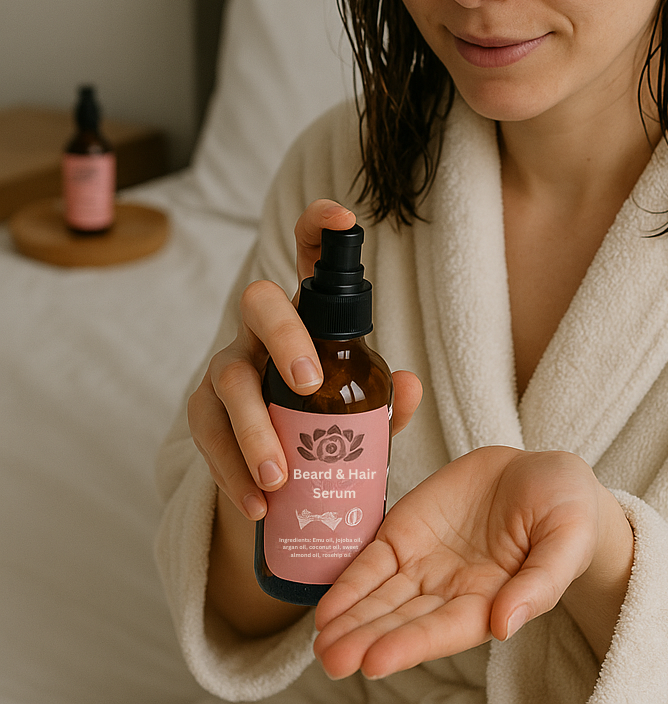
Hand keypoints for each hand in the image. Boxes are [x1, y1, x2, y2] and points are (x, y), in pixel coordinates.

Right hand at [187, 199, 422, 521]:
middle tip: (310, 385)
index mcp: (308, 316)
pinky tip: (258, 504)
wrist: (281, 478)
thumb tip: (408, 386)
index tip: (343, 218)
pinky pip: (209, 434)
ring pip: (230, 378)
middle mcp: (263, 330)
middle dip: (284, 336)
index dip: (320, 227)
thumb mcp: (364, 412)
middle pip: (259, 303)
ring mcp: (229, 367)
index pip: (308, 257)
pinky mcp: (205, 412)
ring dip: (254, 429)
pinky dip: (232, 471)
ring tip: (279, 478)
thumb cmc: (329, 423)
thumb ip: (387, 400)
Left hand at [313, 446, 632, 680]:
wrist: (546, 473)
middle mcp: (452, 591)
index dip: (410, 643)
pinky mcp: (408, 533)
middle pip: (404, 620)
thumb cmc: (567, 510)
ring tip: (321, 641)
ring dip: (350, 620)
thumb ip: (541, 582)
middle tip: (331, 658)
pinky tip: (326, 608)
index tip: (375, 660)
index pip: (445, 629)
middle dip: (367, 639)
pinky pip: (373, 561)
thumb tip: (507, 623)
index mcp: (493, 599)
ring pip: (382, 598)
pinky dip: (349, 583)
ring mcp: (427, 563)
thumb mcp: (567, 538)